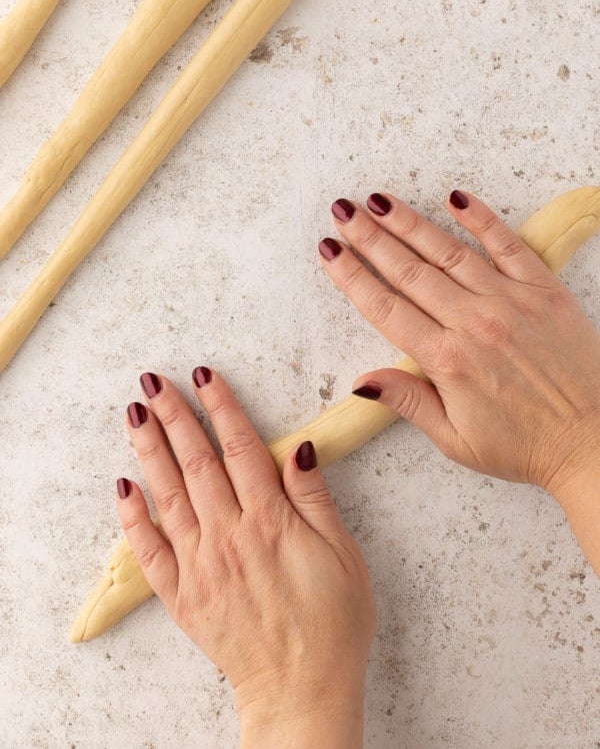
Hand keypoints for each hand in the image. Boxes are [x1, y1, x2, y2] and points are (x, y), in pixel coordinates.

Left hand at [117, 368, 375, 747]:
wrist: (303, 690)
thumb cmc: (333, 623)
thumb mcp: (343, 554)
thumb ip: (315, 498)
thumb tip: (300, 448)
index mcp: (270, 521)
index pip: (240, 448)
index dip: (221, 408)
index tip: (204, 376)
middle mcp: (228, 536)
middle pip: (196, 462)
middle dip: (174, 416)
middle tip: (154, 381)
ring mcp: (199, 565)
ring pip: (168, 495)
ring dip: (149, 450)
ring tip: (135, 414)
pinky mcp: (182, 595)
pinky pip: (149, 550)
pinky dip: (133, 516)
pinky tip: (124, 485)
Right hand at [319, 191, 599, 497]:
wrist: (593, 442)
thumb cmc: (525, 447)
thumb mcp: (456, 440)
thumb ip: (409, 402)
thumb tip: (362, 382)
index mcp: (447, 361)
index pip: (384, 308)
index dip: (351, 276)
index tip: (330, 251)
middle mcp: (474, 323)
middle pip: (408, 271)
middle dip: (370, 238)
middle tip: (343, 211)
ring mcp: (510, 301)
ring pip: (447, 252)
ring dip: (409, 222)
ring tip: (378, 200)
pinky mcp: (544, 290)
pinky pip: (507, 244)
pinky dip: (481, 218)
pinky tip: (455, 197)